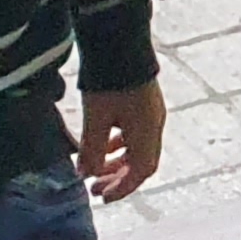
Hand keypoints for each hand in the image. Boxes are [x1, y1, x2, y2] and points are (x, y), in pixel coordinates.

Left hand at [76, 81, 162, 202]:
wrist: (120, 42)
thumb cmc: (109, 82)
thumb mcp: (96, 119)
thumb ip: (92, 150)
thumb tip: (86, 175)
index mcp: (147, 132)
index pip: (141, 171)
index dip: (122, 188)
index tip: (102, 197)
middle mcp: (154, 125)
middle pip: (142, 162)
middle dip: (119, 178)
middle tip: (95, 189)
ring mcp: (151, 112)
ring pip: (138, 148)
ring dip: (117, 162)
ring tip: (96, 169)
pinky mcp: (144, 101)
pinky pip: (135, 132)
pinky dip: (119, 144)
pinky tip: (102, 143)